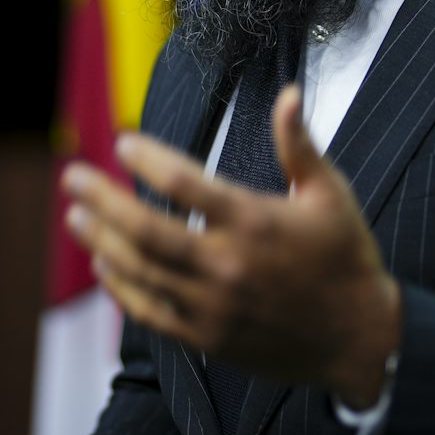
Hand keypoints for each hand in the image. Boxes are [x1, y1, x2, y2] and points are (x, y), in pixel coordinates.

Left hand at [63, 84, 400, 407]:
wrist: (361, 339)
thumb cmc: (346, 259)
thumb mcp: (330, 194)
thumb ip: (299, 145)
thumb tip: (287, 94)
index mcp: (255, 221)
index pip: (184, 183)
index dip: (147, 159)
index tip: (124, 143)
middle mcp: (227, 264)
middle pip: (146, 229)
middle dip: (103, 200)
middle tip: (73, 178)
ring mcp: (213, 305)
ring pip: (141, 271)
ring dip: (103, 241)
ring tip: (76, 217)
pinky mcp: (208, 338)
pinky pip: (151, 312)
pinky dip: (122, 287)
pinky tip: (105, 264)